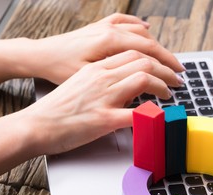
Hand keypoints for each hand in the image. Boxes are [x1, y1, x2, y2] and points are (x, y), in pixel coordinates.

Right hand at [22, 50, 182, 154]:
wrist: (36, 124)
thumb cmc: (57, 108)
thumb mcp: (80, 83)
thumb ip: (102, 79)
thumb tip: (122, 83)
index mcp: (96, 68)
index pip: (133, 53)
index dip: (155, 58)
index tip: (164, 66)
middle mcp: (102, 77)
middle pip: (143, 62)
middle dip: (166, 69)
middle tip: (176, 79)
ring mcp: (103, 97)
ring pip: (143, 79)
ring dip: (163, 86)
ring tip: (170, 93)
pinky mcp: (104, 119)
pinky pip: (136, 113)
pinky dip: (152, 114)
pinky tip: (160, 116)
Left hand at [30, 13, 183, 84]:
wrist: (40, 56)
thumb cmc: (60, 71)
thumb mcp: (89, 81)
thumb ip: (118, 91)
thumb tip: (144, 102)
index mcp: (109, 44)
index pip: (148, 55)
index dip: (165, 69)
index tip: (176, 81)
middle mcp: (109, 32)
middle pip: (148, 43)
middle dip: (167, 59)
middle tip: (179, 72)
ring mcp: (104, 28)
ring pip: (139, 32)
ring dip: (157, 45)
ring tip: (167, 58)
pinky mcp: (98, 28)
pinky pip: (125, 22)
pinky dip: (138, 25)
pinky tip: (146, 28)